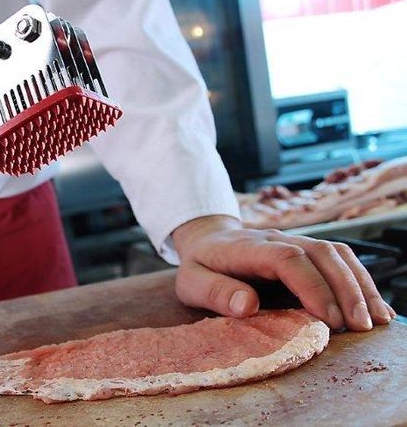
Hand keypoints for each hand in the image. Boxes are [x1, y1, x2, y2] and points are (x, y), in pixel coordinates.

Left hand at [172, 215, 395, 330]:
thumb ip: (215, 293)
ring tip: (375, 321)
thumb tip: (246, 306)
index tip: (327, 318)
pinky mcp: (306, 251)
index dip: (311, 286)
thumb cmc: (200, 266)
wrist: (207, 239)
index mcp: (246, 247)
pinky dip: (360, 281)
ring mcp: (294, 241)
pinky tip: (375, 307)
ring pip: (336, 254)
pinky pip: (340, 259)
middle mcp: (276, 239)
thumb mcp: (191, 282)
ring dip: (359, 286)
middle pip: (320, 254)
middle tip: (359, 327)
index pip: (286, 258)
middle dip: (345, 290)